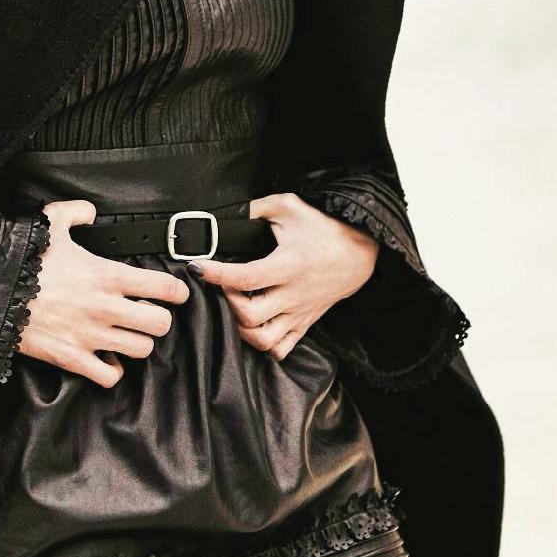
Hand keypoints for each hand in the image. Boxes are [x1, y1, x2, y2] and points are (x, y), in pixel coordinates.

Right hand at [17, 199, 190, 387]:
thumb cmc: (22, 260)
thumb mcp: (49, 222)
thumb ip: (76, 212)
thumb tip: (90, 212)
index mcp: (107, 275)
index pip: (165, 288)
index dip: (177, 291)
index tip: (176, 292)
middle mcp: (105, 308)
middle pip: (161, 325)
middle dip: (159, 319)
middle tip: (148, 313)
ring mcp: (90, 336)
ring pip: (141, 350)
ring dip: (137, 342)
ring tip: (127, 333)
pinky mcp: (72, 358)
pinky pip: (110, 376)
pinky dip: (112, 369)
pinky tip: (106, 356)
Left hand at [187, 192, 378, 361]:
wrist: (358, 252)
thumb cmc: (323, 229)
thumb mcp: (288, 207)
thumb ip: (255, 208)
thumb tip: (225, 213)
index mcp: (289, 265)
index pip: (246, 277)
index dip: (216, 274)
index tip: (197, 267)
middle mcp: (293, 295)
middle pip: (250, 316)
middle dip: (227, 304)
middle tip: (221, 287)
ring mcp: (298, 314)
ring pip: (263, 340)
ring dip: (241, 328)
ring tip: (234, 307)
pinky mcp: (303, 324)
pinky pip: (280, 349)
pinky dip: (262, 345)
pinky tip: (252, 326)